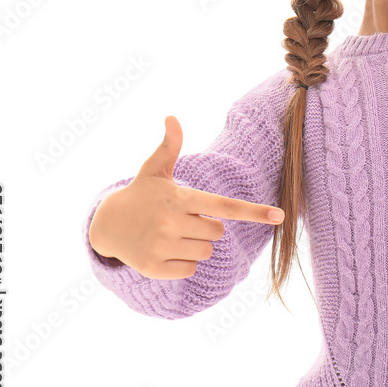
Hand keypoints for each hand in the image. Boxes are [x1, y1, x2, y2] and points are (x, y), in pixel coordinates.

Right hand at [88, 116, 284, 279]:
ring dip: (195, 245)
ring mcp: (163, 247)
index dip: (254, 212)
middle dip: (206, 226)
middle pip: (218, 232)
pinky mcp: (155, 268)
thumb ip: (169, 146)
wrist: (106, 225)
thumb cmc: (141, 194)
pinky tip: (164, 250)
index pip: (225, 206)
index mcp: (181, 198)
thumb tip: (172, 116)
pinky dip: (182, 263)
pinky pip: (190, 269)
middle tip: (182, 218)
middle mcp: (173, 223)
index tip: (280, 216)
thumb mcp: (154, 169)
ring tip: (171, 234)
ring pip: (206, 252)